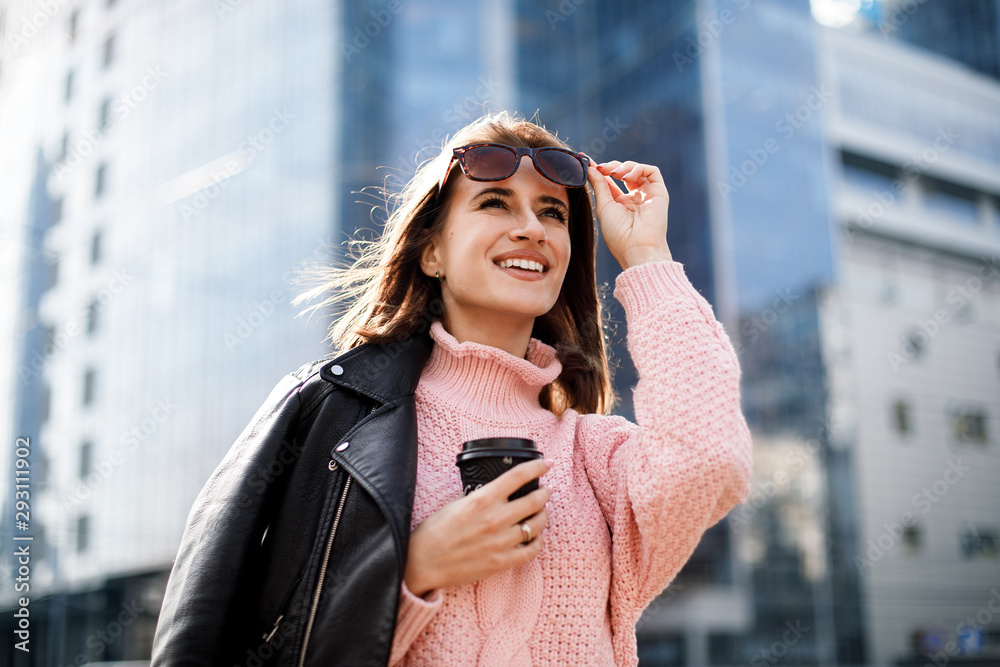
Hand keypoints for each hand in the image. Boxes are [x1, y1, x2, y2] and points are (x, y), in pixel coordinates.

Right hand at [403, 458, 552, 596]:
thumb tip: (498, 490)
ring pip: (537, 525)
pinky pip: (532, 550)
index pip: (519, 476)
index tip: (546, 464)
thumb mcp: (456, 503)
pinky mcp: (502, 562)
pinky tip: (534, 537)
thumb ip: (480, 496)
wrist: (424, 562)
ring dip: (543, 516)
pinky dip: (537, 541)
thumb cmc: (435, 531)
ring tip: (541, 513)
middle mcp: (496, 519)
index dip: (538, 467)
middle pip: (535, 500)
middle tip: (546, 490)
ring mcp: (501, 542)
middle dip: (545, 492)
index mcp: (483, 499)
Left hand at [587, 158, 671, 269]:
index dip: (599, 170)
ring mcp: (647, 195)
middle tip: (601, 168)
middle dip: (611, 166)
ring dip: (624, 166)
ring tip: (615, 173)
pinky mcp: (659, 192)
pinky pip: (651, 171)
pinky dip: (638, 168)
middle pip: (623, 172)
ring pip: (637, 169)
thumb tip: (590, 168)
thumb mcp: (604, 206)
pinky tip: (627, 177)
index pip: (610, 181)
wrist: (637, 247)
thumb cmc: (619, 233)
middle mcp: (634, 198)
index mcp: (620, 204)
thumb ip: (599, 185)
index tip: (586, 160)